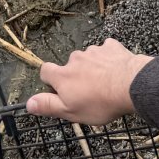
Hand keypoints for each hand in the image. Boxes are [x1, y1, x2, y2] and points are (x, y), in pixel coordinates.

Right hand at [28, 39, 151, 124]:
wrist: (130, 86)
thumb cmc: (99, 102)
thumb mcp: (71, 111)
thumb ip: (48, 106)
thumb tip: (28, 103)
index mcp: (63, 75)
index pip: (45, 70)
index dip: (50, 80)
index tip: (59, 90)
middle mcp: (75, 59)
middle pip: (69, 65)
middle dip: (75, 76)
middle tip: (88, 92)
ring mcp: (94, 50)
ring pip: (88, 58)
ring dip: (93, 68)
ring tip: (105, 83)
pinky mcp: (111, 47)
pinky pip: (106, 51)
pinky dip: (108, 59)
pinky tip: (116, 70)